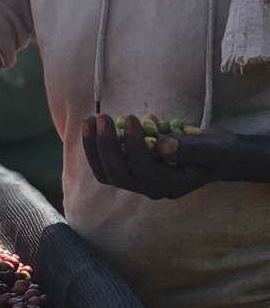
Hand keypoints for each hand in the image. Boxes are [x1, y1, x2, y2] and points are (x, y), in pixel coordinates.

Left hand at [82, 114, 225, 198]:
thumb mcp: (211, 148)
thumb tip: (161, 144)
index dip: (134, 144)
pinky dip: (95, 148)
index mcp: (170, 185)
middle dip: (106, 146)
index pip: (144, 168)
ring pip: (106, 173)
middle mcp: (150, 189)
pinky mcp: (131, 173)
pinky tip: (91, 127)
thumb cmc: (216, 152)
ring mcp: (138, 183)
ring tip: (90, 120)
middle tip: (102, 118)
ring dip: (94, 147)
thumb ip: (188, 148)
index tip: (132, 118)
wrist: (217, 159)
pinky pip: (105, 166)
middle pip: (118, 174)